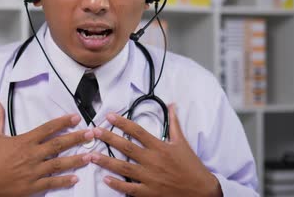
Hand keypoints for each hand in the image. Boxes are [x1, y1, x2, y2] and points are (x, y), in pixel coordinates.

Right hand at [0, 98, 93, 196]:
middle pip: (58, 144)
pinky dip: (64, 181)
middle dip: (77, 138)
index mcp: (23, 142)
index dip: (63, 122)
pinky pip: (51, 183)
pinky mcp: (31, 187)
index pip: (47, 129)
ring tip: (90, 156)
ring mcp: (33, 172)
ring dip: (76, 160)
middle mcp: (31, 155)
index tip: (76, 117)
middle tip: (92, 134)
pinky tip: (75, 178)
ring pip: (59, 164)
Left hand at [91, 104, 221, 196]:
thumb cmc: (192, 167)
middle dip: (108, 138)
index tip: (109, 116)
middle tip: (94, 131)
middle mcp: (153, 161)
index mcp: (160, 147)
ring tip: (91, 155)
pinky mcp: (149, 193)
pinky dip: (117, 184)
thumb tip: (172, 105)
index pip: (137, 131)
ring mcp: (150, 178)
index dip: (122, 122)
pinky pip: (129, 188)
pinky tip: (105, 178)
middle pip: (126, 147)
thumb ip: (174, 124)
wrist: (202, 192)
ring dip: (106, 161)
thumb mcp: (183, 143)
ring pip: (123, 167)